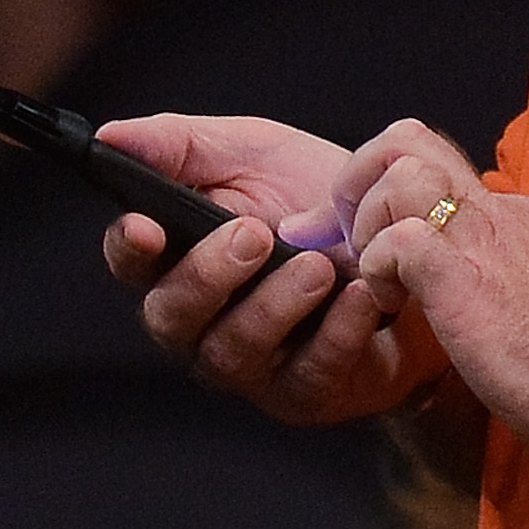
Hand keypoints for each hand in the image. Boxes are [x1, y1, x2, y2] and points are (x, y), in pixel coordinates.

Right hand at [97, 113, 446, 425]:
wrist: (416, 241)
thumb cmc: (319, 201)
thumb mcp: (254, 153)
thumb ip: (181, 145)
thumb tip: (112, 135)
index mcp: (180, 259)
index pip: (131, 262)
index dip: (129, 248)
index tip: (145, 225)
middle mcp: (203, 321)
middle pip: (169, 316)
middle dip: (205, 276)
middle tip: (254, 234)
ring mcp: (251, 364)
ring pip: (231, 352)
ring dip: (272, 305)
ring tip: (318, 265)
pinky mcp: (305, 392)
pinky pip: (305, 376)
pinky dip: (333, 333)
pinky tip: (360, 296)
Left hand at [342, 125, 528, 482]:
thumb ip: (493, 285)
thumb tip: (457, 297)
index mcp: (513, 219)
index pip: (435, 168)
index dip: (381, 197)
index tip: (364, 245)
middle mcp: (499, 211)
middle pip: (410, 141)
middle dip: (356, 183)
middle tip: (351, 246)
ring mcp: (485, 238)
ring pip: (399, 172)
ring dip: (366, 224)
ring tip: (381, 282)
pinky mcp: (467, 277)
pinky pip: (398, 238)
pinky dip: (377, 268)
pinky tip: (398, 308)